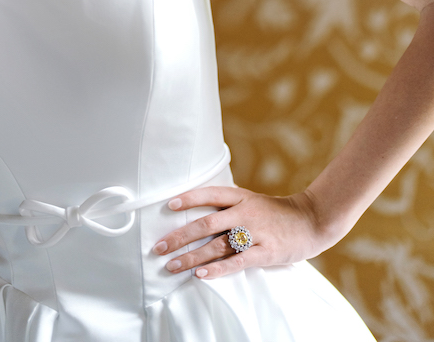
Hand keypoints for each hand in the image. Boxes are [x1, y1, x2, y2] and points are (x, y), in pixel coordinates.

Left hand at [152, 185, 335, 279]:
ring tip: (172, 266)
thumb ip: (229, 204)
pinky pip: (237, 262)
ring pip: (217, 246)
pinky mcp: (265, 252)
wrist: (311, 220)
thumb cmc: (275, 212)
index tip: (168, 207)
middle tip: (159, 247)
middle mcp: (244, 213)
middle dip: (179, 236)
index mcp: (240, 196)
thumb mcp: (251, 200)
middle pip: (206, 224)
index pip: (209, 194)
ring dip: (191, 257)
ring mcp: (255, 233)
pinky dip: (218, 269)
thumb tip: (199, 208)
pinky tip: (201, 275)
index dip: (188, 199)